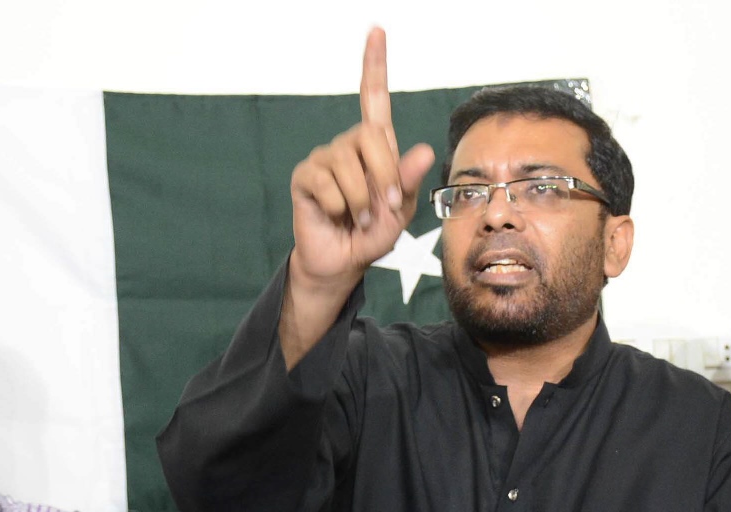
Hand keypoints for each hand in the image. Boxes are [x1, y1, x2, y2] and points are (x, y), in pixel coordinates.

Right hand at [288, 27, 435, 291]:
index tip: (376, 31)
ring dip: (362, 200)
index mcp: (375, 147)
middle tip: (386, 206)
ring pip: (348, 167)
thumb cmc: (372, 233)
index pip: (373, 98)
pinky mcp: (305, 177)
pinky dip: (340, 207)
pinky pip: (326, 185)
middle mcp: (348, 146)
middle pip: (369, 135)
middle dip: (384, 175)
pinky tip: (336, 216)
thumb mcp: (401, 210)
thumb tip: (424, 150)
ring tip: (359, 217)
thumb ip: (409, 182)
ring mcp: (324, 159)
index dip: (374, 64)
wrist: (343, 261)